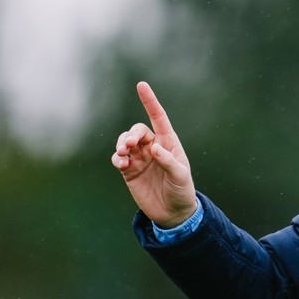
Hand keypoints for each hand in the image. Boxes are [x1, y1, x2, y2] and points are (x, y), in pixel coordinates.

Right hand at [111, 81, 196, 227]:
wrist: (173, 212)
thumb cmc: (182, 190)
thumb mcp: (180, 176)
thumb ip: (168, 161)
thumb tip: (154, 148)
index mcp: (169, 143)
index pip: (158, 118)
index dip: (150, 101)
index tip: (141, 85)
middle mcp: (153, 147)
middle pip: (137, 131)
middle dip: (131, 134)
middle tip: (129, 145)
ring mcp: (140, 159)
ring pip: (125, 143)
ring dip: (121, 144)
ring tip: (123, 154)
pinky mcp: (129, 171)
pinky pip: (118, 159)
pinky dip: (117, 159)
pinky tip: (122, 164)